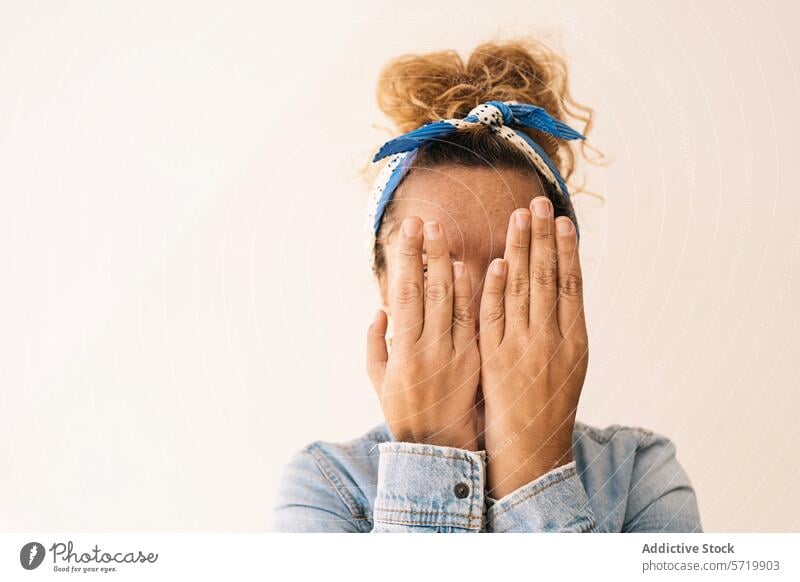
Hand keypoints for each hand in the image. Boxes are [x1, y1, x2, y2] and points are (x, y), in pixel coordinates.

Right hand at [366, 217, 480, 449]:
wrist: (441, 448)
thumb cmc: (405, 411)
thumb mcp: (380, 380)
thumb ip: (376, 343)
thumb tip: (380, 309)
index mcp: (402, 351)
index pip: (404, 294)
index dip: (405, 260)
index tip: (406, 231)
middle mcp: (428, 348)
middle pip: (429, 291)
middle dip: (427, 253)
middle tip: (428, 221)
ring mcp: (456, 354)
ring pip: (454, 302)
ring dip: (451, 266)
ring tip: (450, 236)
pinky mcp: (477, 361)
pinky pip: (475, 322)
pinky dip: (474, 294)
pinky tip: (476, 268)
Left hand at [478, 196, 588, 497]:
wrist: (533, 448)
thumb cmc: (551, 405)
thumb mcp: (572, 364)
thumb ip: (565, 326)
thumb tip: (562, 286)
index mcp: (576, 339)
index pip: (571, 283)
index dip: (565, 249)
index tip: (560, 219)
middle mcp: (553, 340)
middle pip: (547, 278)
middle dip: (542, 238)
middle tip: (537, 202)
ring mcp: (523, 348)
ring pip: (522, 290)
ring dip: (520, 251)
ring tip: (519, 218)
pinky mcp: (495, 359)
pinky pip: (494, 317)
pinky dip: (496, 288)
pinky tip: (496, 261)